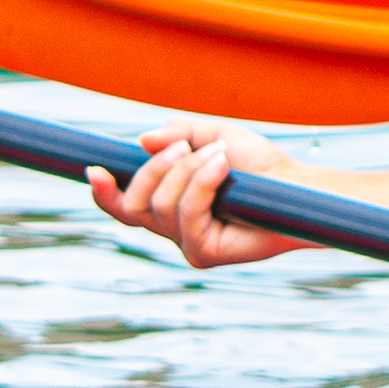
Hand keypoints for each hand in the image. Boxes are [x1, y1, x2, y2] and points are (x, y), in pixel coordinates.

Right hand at [84, 117, 301, 270]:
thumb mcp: (212, 136)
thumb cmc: (258, 164)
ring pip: (160, 205)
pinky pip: (186, 214)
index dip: (103, 191)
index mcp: (168, 203)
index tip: (94, 168)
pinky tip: (221, 167)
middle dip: (154, 169)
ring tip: (219, 156)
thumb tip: (142, 142)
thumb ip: (177, 134)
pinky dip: (201, 183)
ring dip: (187, 170)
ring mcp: (187, 244)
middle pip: (133, 204)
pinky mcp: (204, 253)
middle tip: (186, 146)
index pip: (123, 205)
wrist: (295, 185)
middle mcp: (173, 228)